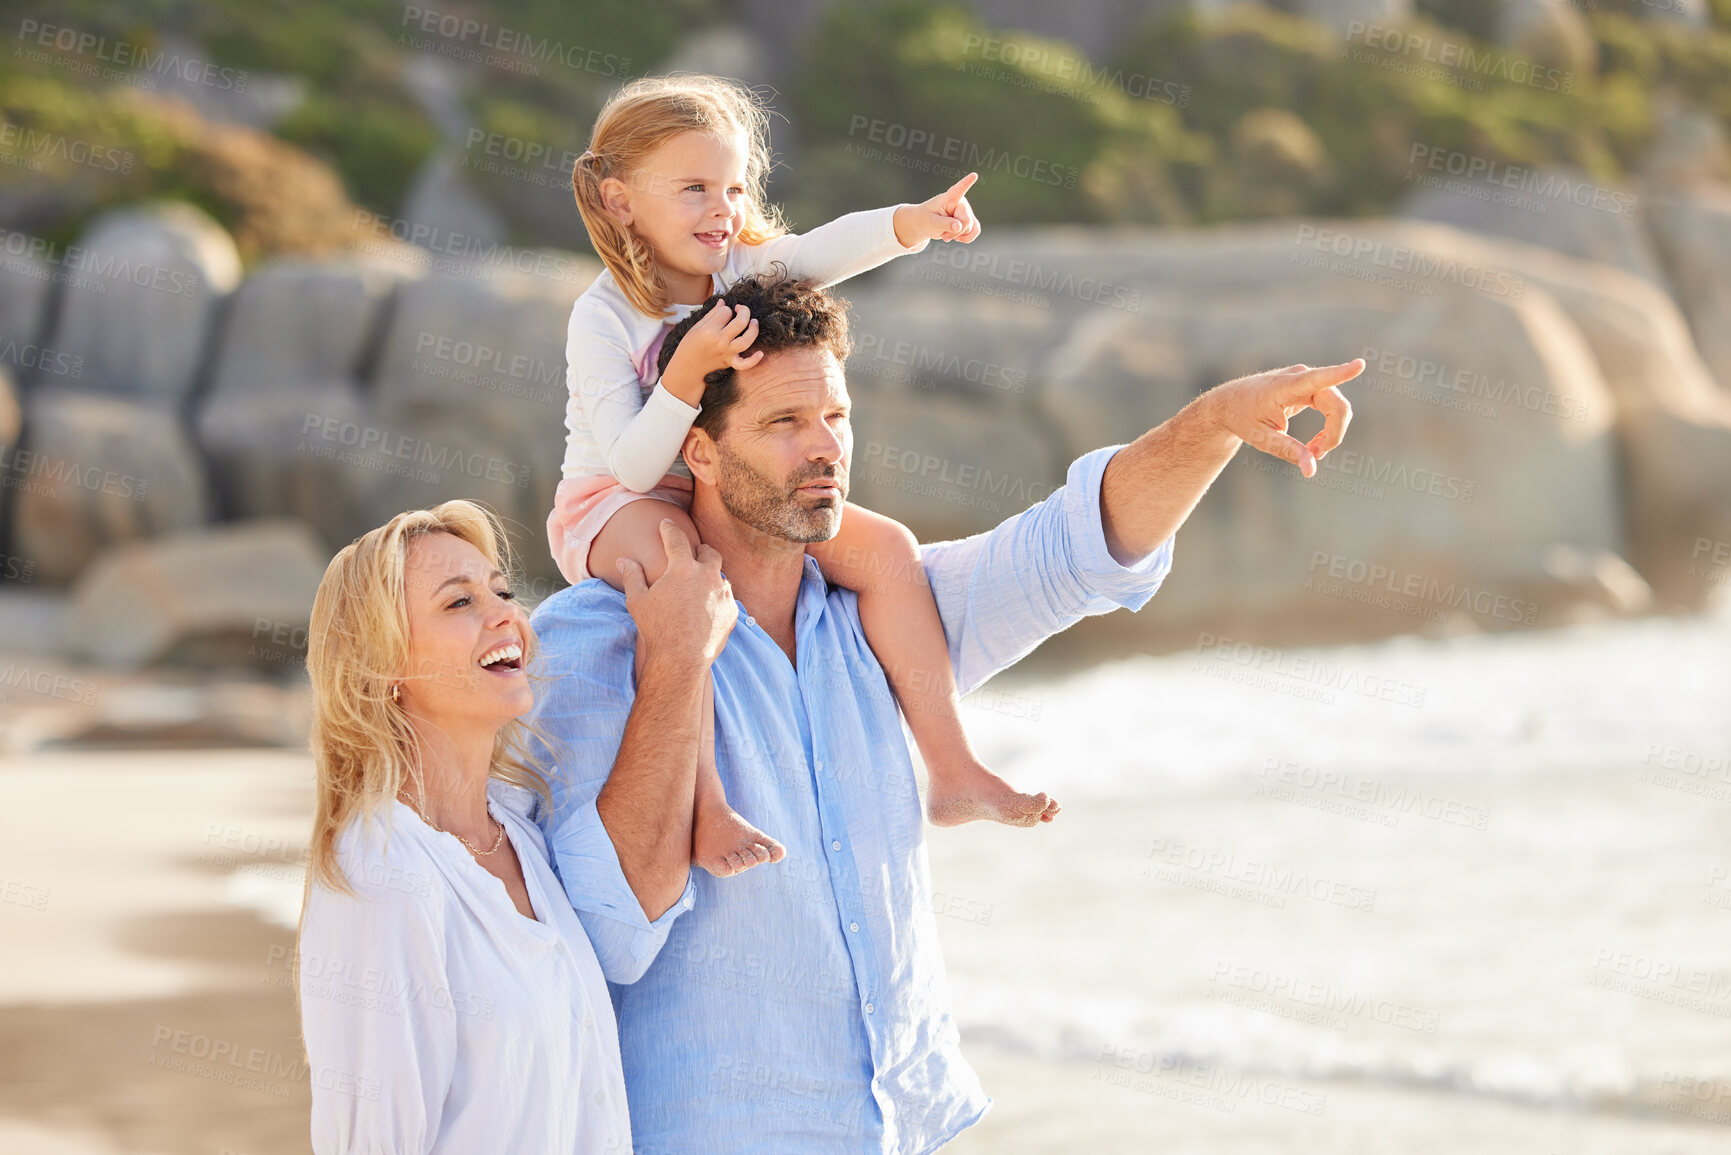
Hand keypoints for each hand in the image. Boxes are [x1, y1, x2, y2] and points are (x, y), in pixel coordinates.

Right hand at [618, 520, 737, 666]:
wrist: (683, 658)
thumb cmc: (657, 629)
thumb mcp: (638, 601)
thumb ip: (633, 576)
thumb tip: (624, 560)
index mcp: (683, 568)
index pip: (676, 539)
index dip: (669, 530)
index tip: (666, 524)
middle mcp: (708, 576)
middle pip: (709, 553)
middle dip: (700, 550)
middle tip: (694, 552)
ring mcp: (723, 594)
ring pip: (720, 577)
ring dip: (711, 577)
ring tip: (701, 584)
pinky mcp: (732, 611)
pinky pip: (726, 599)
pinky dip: (717, 599)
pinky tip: (708, 608)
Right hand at [659, 302, 762, 405]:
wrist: (688, 368)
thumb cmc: (690, 345)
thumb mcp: (697, 327)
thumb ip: (712, 314)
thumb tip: (724, 302)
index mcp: (709, 330)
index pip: (726, 312)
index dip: (726, 310)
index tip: (721, 315)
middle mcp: (720, 341)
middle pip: (740, 322)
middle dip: (744, 311)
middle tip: (741, 309)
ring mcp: (726, 353)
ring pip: (746, 340)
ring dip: (753, 329)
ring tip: (753, 322)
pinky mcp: (730, 363)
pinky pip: (745, 364)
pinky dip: (754, 360)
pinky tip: (760, 353)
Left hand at [893, 172, 981, 246]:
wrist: (926, 224)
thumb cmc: (925, 220)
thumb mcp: (931, 223)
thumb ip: (945, 224)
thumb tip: (959, 227)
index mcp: (949, 198)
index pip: (959, 189)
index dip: (967, 183)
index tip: (973, 175)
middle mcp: (961, 202)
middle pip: (966, 221)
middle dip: (956, 232)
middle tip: (943, 235)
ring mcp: (966, 211)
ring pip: (971, 228)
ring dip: (959, 236)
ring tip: (947, 234)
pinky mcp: (969, 219)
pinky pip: (975, 231)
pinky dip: (967, 238)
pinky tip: (957, 238)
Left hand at [1209, 360, 1361, 477]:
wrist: (1231, 403)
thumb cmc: (1243, 418)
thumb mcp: (1262, 439)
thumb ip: (1289, 451)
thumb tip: (1312, 470)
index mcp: (1284, 387)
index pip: (1317, 379)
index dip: (1341, 373)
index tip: (1360, 365)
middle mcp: (1300, 377)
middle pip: (1336, 406)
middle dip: (1334, 434)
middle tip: (1316, 456)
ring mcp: (1307, 379)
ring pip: (1338, 407)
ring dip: (1331, 432)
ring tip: (1312, 452)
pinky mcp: (1311, 386)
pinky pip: (1332, 406)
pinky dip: (1330, 427)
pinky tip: (1315, 444)